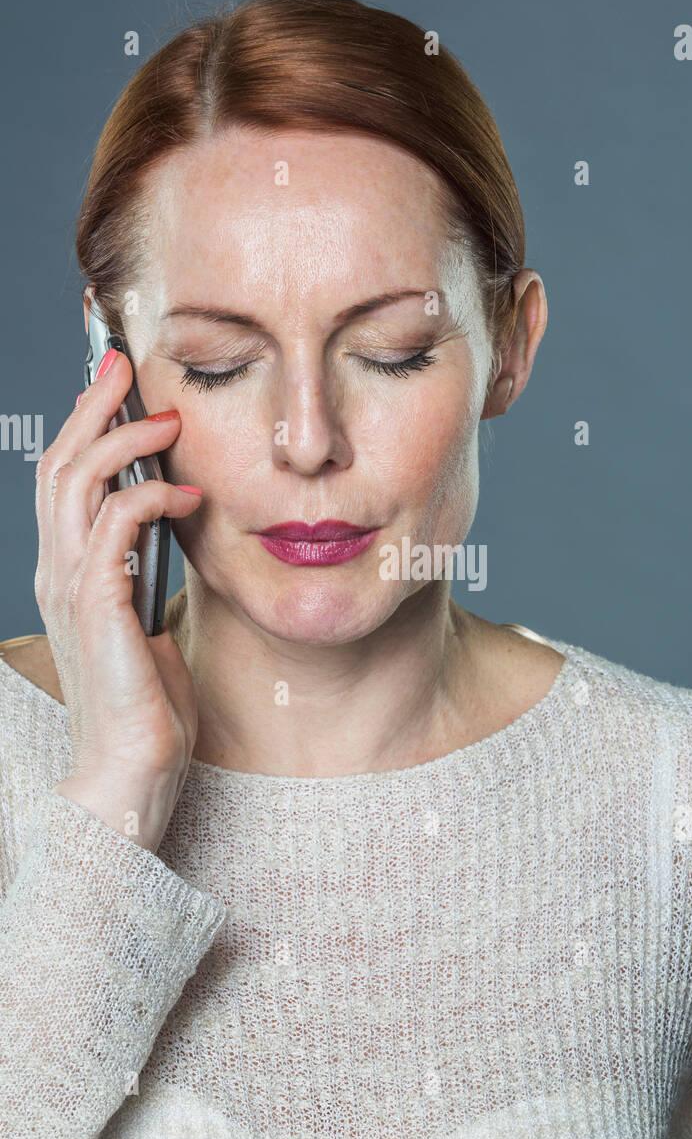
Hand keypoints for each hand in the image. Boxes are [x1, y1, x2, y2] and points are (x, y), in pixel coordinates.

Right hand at [34, 346, 202, 851]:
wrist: (132, 771)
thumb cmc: (147, 706)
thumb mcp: (147, 624)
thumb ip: (147, 575)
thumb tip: (174, 529)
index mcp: (68, 574)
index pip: (63, 481)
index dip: (85, 427)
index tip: (117, 384)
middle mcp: (58, 573)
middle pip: (58, 466)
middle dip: (93, 409)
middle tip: (127, 367)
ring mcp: (72, 589)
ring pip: (76, 485)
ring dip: (123, 442)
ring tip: (169, 421)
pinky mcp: (98, 607)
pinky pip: (113, 528)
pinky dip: (149, 499)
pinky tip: (187, 495)